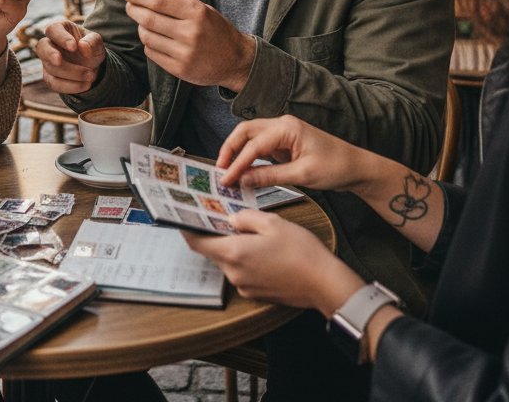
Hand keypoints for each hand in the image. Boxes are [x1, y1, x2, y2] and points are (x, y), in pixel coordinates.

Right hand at [36, 20, 104, 93]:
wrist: (92, 65)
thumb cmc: (90, 48)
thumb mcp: (96, 42)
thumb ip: (93, 41)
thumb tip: (82, 46)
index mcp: (60, 29)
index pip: (53, 30)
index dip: (61, 38)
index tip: (73, 47)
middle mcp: (50, 44)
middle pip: (42, 47)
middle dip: (50, 55)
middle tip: (59, 61)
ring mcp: (47, 62)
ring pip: (51, 68)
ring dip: (72, 74)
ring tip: (91, 75)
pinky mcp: (50, 77)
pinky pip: (54, 84)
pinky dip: (70, 86)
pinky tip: (86, 85)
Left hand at [121, 0, 254, 90]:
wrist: (235, 60)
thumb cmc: (216, 30)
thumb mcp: (204, 9)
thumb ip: (178, 2)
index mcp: (196, 12)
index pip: (158, 1)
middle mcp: (189, 32)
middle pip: (148, 19)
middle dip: (133, 10)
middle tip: (129, 5)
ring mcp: (184, 53)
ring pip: (147, 37)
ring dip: (140, 28)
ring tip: (145, 23)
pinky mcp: (179, 69)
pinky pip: (151, 53)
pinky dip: (148, 43)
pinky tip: (154, 39)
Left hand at [184, 210, 362, 315]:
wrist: (325, 284)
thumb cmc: (301, 252)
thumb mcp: (272, 223)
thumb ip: (246, 218)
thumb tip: (232, 219)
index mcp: (234, 253)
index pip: (198, 243)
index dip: (187, 229)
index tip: (183, 217)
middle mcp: (235, 273)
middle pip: (213, 251)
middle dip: (214, 233)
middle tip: (218, 215)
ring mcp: (245, 286)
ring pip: (228, 260)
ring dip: (231, 245)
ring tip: (244, 229)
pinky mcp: (256, 293)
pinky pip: (241, 271)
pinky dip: (243, 258)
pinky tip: (259, 247)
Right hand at [215, 115, 374, 194]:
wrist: (357, 167)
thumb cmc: (336, 167)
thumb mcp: (302, 175)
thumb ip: (269, 175)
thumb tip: (243, 180)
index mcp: (286, 128)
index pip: (253, 145)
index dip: (237, 163)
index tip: (226, 179)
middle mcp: (281, 125)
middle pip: (245, 132)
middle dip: (230, 150)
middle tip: (219, 170)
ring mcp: (282, 133)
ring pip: (250, 137)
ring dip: (237, 152)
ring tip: (227, 171)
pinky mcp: (284, 143)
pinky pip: (260, 147)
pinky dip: (249, 157)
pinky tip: (244, 171)